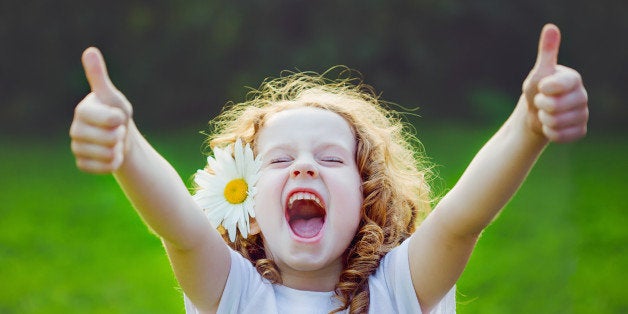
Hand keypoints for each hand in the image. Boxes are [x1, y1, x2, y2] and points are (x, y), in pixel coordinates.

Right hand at [70, 47, 133, 172]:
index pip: (107, 119)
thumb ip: (99, 77)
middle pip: (108, 139)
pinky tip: (111, 155)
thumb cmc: (117, 114)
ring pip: (106, 154)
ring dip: (118, 150)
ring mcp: (76, 147)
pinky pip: (102, 168)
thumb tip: (89, 51)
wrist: (119, 139)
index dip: (119, 120)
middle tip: (118, 130)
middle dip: (120, 136)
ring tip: (114, 142)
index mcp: (82, 110)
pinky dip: (112, 163)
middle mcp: (75, 129)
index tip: (119, 117)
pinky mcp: (81, 163)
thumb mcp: (112, 96)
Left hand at [522, 24, 588, 142]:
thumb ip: (546, 52)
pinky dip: (549, 132)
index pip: (558, 85)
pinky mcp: (580, 130)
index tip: (541, 87)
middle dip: (540, 106)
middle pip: (555, 107)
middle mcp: (582, 95)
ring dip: (544, 119)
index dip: (544, 89)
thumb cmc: (536, 90)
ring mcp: (583, 114)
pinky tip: (550, 126)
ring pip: (557, 122)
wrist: (535, 114)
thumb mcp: (538, 72)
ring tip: (545, 113)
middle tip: (541, 102)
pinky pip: (561, 135)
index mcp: (574, 79)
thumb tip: (551, 27)